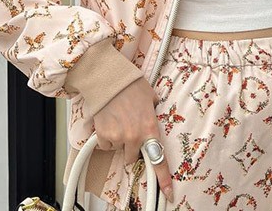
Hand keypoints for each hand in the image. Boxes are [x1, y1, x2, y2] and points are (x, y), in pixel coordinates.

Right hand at [93, 77, 174, 202]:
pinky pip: (105, 144)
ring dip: (118, 140)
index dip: (164, 179)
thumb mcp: (151, 97)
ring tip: (118, 120)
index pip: (159, 160)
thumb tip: (155, 114)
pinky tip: (108, 121)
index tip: (168, 193)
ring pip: (118, 150)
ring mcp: (118, 137)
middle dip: (131, 148)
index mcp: (151, 128)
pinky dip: (106, 136)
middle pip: (133, 158)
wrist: (109, 79)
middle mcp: (135, 136)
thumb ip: (154, 111)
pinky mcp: (103, 135)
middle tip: (129, 131)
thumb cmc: (131, 85)